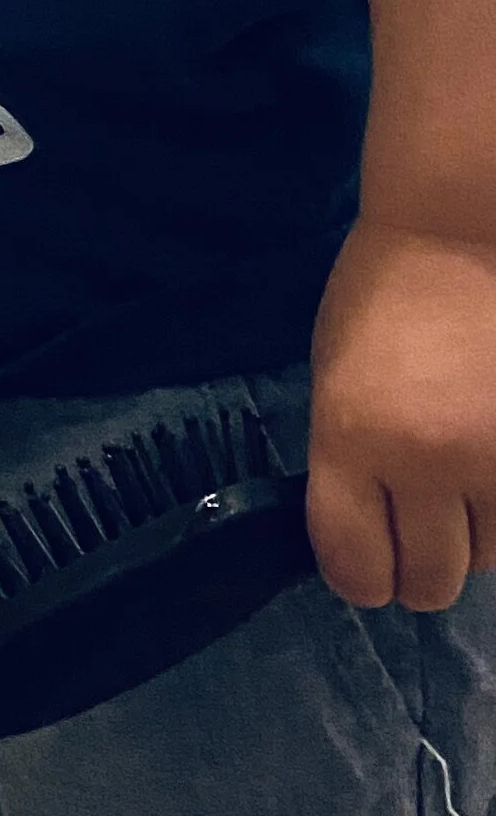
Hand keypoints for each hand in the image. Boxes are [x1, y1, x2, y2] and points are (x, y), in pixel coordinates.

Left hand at [307, 218, 495, 607]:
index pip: (353, 563)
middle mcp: (425, 460)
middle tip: (418, 535)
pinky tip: (490, 473)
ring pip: (488, 562)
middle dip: (418, 569)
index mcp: (352, 435)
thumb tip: (363, 542)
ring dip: (473, 537)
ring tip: (461, 483)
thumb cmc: (382, 299)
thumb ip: (346, 464)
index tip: (366, 569)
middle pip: (428, 580)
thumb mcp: (334, 380)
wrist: (459, 235)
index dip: (359, 579)